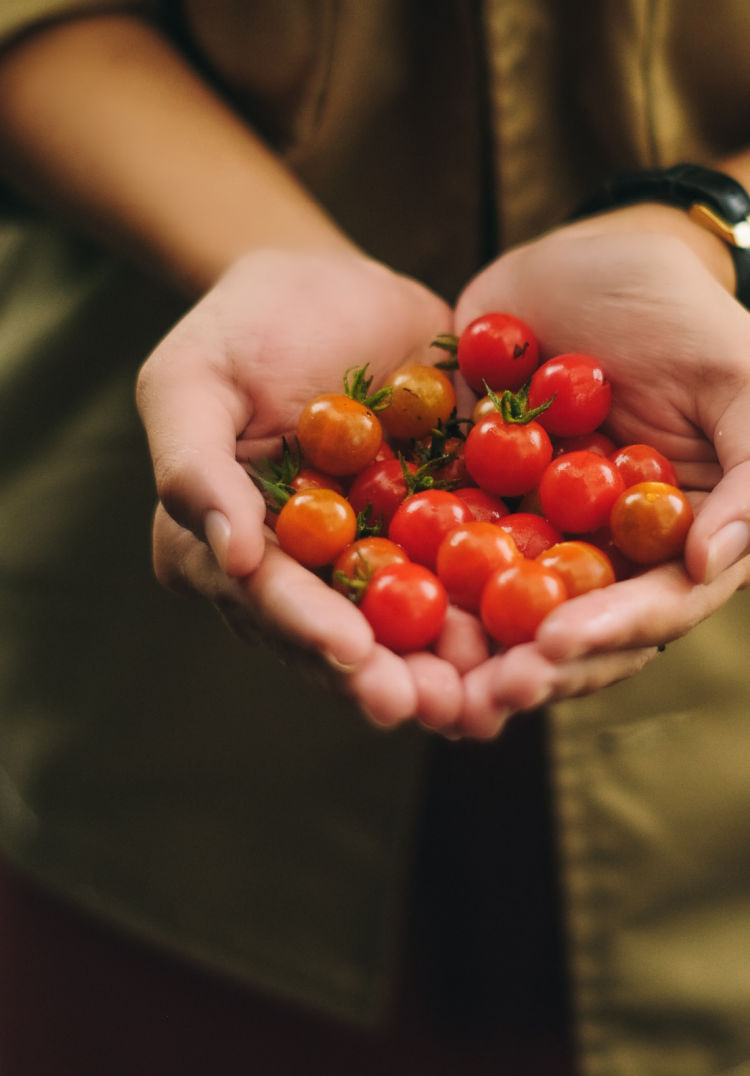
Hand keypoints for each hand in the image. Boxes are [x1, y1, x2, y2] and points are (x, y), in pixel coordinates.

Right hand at [137, 248, 469, 726]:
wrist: (337, 287)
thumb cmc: (246, 325)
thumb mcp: (192, 377)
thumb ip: (192, 464)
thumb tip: (227, 556)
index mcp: (231, 549)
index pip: (267, 598)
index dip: (307, 629)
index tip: (351, 653)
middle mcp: (302, 572)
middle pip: (341, 635)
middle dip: (388, 675)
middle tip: (434, 706)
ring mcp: (372, 558)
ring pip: (408, 624)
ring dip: (449, 663)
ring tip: (493, 691)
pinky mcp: (433, 534)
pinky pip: (466, 574)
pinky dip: (499, 604)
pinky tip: (538, 629)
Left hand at [447, 216, 749, 734]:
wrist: (583, 256)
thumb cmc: (676, 311)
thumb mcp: (738, 375)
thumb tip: (710, 563)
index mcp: (671, 538)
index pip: (649, 608)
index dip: (606, 635)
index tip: (552, 648)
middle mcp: (600, 551)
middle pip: (567, 628)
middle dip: (524, 666)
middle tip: (476, 695)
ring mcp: (530, 530)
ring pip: (499, 606)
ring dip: (464, 648)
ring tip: (421, 677)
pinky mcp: (468, 500)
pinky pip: (436, 546)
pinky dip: (411, 575)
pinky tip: (373, 599)